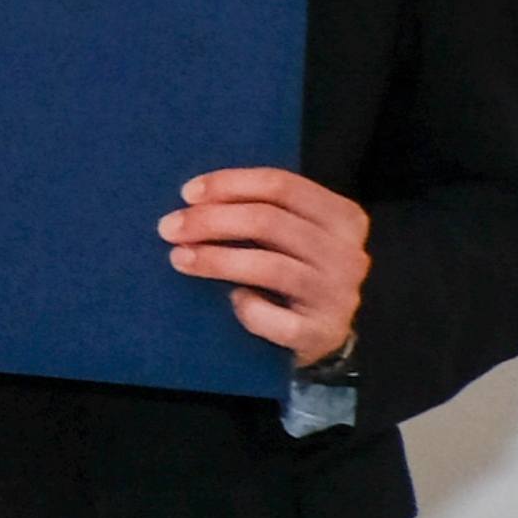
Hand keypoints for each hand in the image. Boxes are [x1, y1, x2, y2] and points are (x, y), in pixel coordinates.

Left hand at [168, 168, 368, 365]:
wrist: (321, 332)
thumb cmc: (293, 269)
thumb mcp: (288, 233)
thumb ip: (257, 209)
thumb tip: (191, 199)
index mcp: (342, 217)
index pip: (282, 186)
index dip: (229, 184)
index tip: (186, 193)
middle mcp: (348, 254)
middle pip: (269, 222)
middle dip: (210, 220)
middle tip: (168, 227)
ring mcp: (339, 296)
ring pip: (270, 267)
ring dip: (216, 260)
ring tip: (179, 258)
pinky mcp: (324, 333)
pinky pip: (278, 320)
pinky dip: (249, 310)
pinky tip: (232, 302)